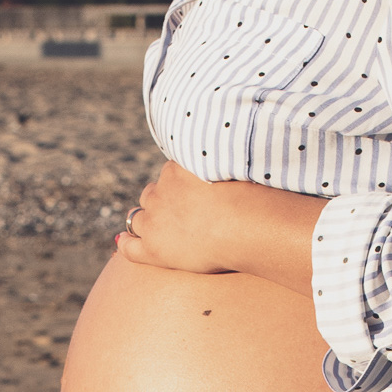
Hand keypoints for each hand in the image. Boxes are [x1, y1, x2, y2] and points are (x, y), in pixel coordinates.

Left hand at [117, 161, 329, 296]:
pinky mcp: (153, 248)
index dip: (182, 183)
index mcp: (181, 167)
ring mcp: (155, 219)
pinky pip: (130, 246)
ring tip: (155, 227)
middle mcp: (162, 189)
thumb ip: (245, 158)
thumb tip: (268, 142)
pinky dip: (126, 244)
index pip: (173, 171)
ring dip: (145, 219)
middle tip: (181, 211)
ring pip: (140, 215)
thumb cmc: (258, 197)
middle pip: (155, 191)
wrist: (245, 225)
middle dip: (163, 199)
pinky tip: (122, 245)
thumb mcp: (250, 166)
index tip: (194, 191)